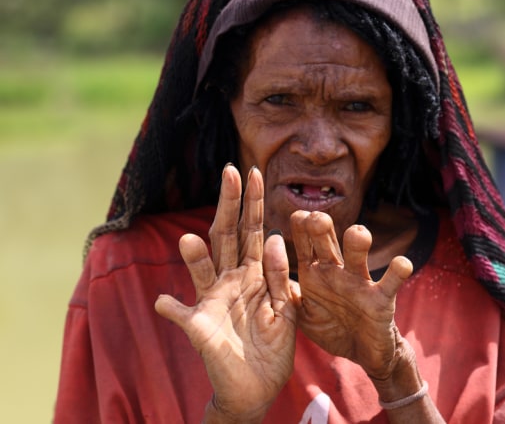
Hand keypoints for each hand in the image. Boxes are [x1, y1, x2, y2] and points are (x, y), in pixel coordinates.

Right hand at [155, 165, 295, 421]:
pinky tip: (162, 302)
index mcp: (255, 273)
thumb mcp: (287, 309)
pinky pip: (180, 314)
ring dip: (194, 256)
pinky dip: (170, 308)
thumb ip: (280, 275)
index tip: (253, 172)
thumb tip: (275, 237)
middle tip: (230, 172)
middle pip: (227, 236)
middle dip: (229, 205)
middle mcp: (231, 279)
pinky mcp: (198, 326)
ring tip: (189, 240)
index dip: (253, 203)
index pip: (253, 231)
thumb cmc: (273, 347)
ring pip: (202, 268)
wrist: (258, 387)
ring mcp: (212, 300)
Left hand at [289, 210, 412, 379]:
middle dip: (322, 229)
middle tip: (316, 217)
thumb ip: (284, 293)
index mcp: (315, 273)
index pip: (304, 245)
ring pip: (358, 257)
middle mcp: (337, 271)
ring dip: (358, 243)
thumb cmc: (330, 326)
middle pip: (328, 244)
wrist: (362, 352)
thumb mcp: (301, 313)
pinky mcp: (381, 299)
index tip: (296, 216)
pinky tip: (401, 263)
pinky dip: (398, 271)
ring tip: (357, 232)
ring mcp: (360, 282)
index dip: (300, 230)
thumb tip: (259, 271)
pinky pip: (391, 282)